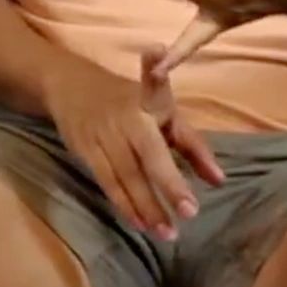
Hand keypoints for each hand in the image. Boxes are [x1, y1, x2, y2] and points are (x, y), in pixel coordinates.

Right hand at [41, 49, 226, 240]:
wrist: (67, 85)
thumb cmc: (126, 101)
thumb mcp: (161, 110)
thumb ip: (191, 145)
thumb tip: (219, 181)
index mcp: (146, 100)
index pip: (155, 91)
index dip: (157, 79)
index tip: (157, 54)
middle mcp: (124, 116)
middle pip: (146, 153)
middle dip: (167, 183)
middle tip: (189, 213)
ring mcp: (101, 134)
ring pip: (125, 175)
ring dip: (146, 206)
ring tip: (167, 232)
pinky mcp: (84, 149)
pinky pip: (106, 181)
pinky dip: (123, 204)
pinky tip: (139, 223)